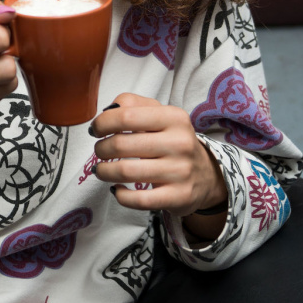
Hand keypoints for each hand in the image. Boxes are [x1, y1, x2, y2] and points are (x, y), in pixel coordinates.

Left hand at [89, 94, 226, 223]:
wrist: (206, 175)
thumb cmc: (172, 140)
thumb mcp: (159, 114)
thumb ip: (132, 104)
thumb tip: (105, 113)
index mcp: (174, 117)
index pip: (126, 116)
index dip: (102, 123)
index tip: (95, 130)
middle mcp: (180, 143)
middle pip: (121, 144)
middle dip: (100, 148)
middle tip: (100, 151)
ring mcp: (180, 172)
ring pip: (125, 172)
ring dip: (104, 171)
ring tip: (101, 169)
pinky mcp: (178, 197)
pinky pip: (138, 199)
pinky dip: (120, 195)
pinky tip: (117, 189)